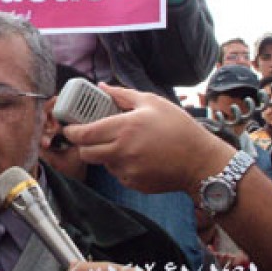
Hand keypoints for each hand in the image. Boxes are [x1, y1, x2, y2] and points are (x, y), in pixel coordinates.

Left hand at [62, 84, 234, 196]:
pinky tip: (137, 156)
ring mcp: (127, 170)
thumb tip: (102, 87)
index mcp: (124, 128)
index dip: (71, 131)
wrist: (201, 161)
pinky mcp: (134, 183)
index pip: (84, 134)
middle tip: (91, 136)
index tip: (70, 127)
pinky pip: (117, 173)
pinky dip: (120, 164)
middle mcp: (122, 151)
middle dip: (84, 144)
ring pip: (101, 163)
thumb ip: (122, 95)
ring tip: (123, 143)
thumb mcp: (152, 102)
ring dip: (104, 153)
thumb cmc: (179, 128)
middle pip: (86, 153)